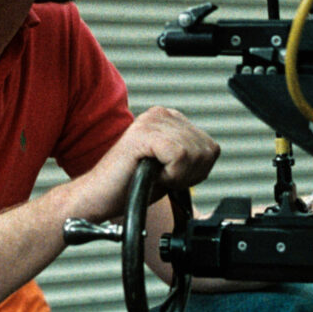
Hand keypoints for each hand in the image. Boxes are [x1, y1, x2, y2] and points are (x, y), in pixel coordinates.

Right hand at [67, 107, 219, 221]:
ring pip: (194, 153)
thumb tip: (211, 152)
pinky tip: (151, 174)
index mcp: (169, 118)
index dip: (195, 172)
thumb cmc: (132, 186)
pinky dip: (170, 174)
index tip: (170, 176)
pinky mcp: (144, 133)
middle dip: (188, 174)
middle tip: (160, 178)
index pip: (210, 148)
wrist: (100, 197)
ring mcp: (151, 121)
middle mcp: (161, 114)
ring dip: (177, 174)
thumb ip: (192, 155)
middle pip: (205, 151)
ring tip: (153, 175)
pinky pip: (179, 155)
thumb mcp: (171, 167)